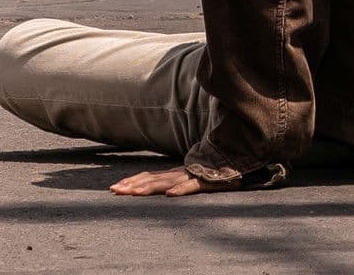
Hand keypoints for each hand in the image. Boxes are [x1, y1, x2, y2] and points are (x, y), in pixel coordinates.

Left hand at [110, 164, 245, 196]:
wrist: (239, 157)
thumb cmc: (215, 171)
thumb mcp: (193, 178)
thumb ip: (180, 182)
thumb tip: (165, 190)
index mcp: (175, 174)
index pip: (149, 177)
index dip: (132, 181)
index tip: (114, 188)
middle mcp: (180, 174)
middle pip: (152, 180)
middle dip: (131, 185)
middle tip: (113, 191)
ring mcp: (192, 176)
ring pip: (167, 183)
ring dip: (148, 188)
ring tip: (132, 193)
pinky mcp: (207, 182)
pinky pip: (193, 186)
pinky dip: (181, 190)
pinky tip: (170, 195)